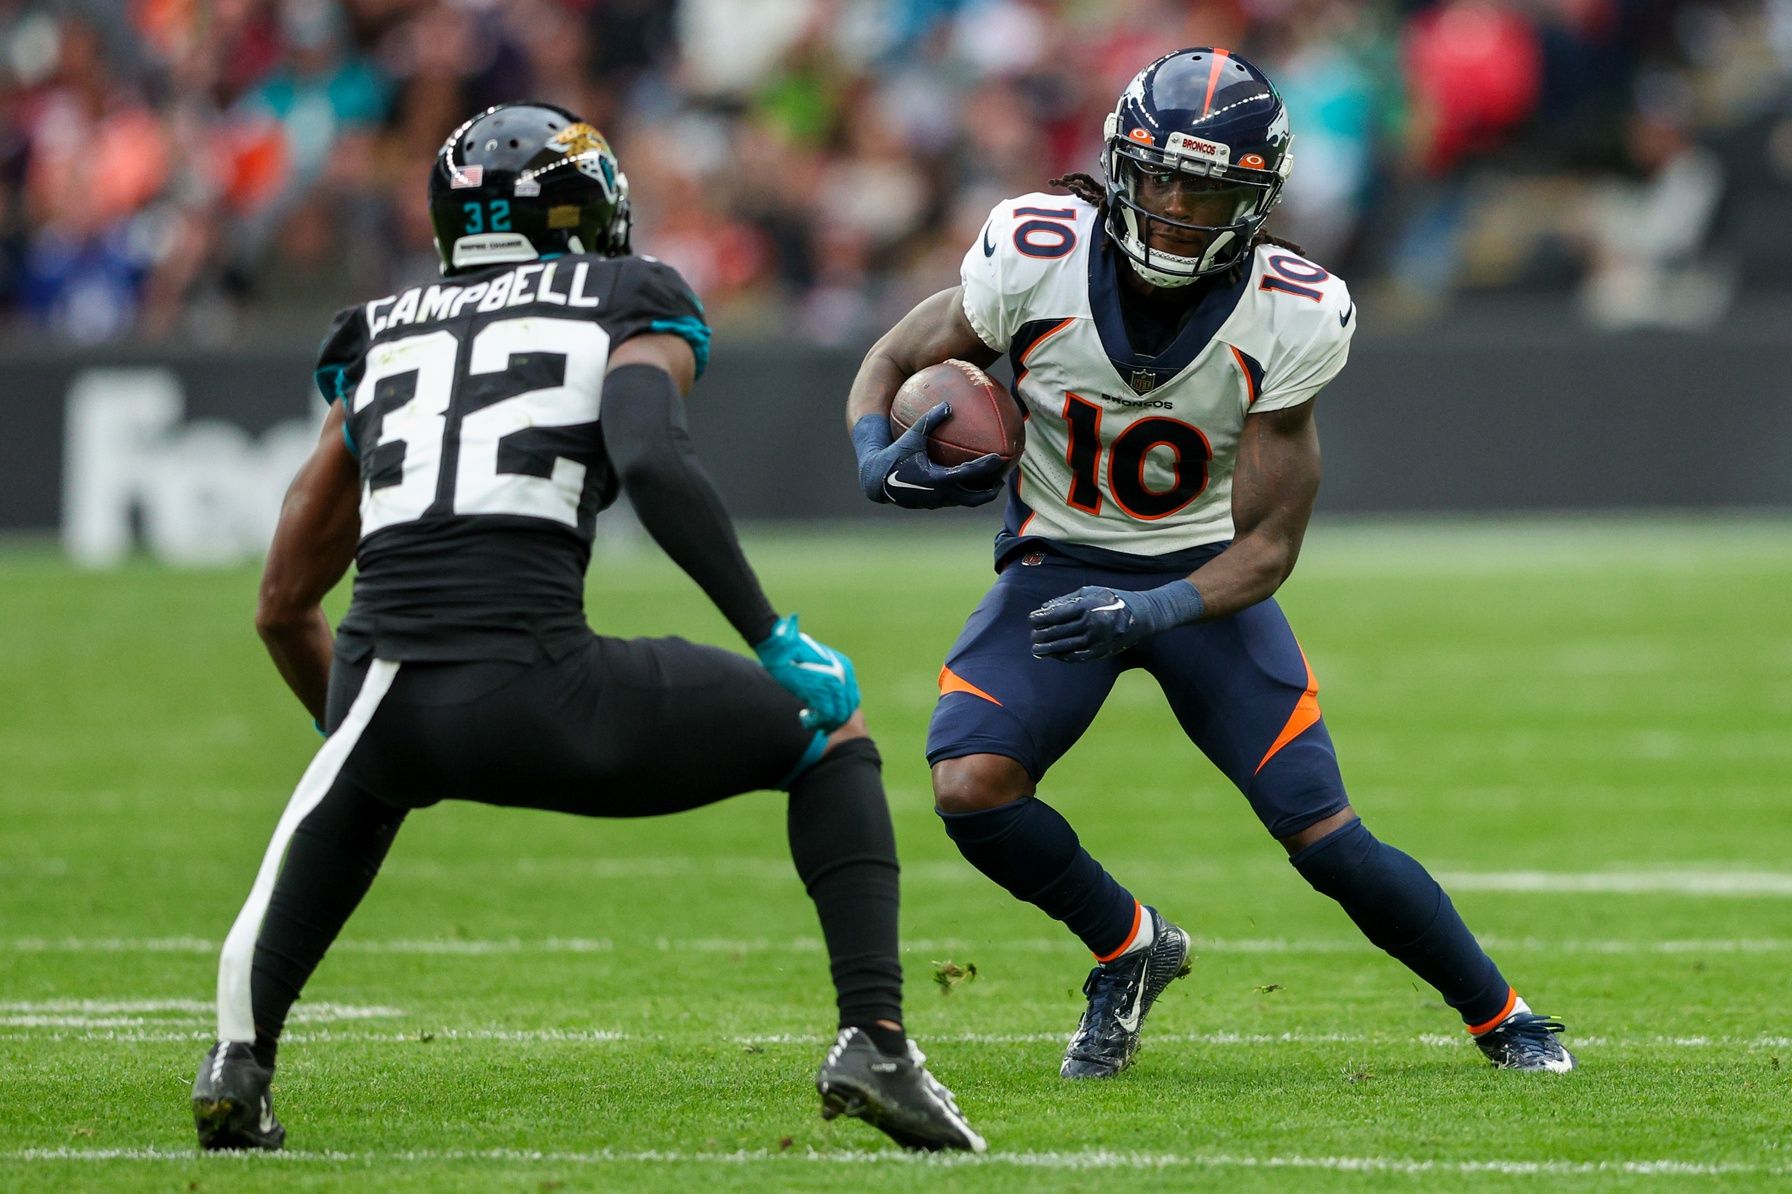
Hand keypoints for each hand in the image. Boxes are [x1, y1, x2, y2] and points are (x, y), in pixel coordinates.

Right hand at [754, 614, 860, 731]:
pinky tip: (803, 719)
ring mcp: (833, 684)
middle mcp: (844, 676)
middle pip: (847, 710)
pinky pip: (824, 716)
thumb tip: (823, 697)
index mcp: (845, 667)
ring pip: (837, 716)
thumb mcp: (818, 663)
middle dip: (833, 722)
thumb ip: (826, 678)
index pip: (852, 699)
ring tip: (809, 723)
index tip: (827, 719)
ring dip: (823, 724)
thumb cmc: (793, 652)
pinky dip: (814, 722)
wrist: (782, 645)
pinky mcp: (820, 691)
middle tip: (818, 726)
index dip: (841, 713)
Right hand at [851, 406, 1005, 508]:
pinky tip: (967, 482)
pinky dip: (964, 493)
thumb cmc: (894, 455)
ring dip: (979, 494)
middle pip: (973, 497)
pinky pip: (954, 499)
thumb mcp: (911, 437)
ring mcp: (936, 502)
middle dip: (990, 490)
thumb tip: (948, 404)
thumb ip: (929, 421)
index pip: (968, 474)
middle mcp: (939, 495)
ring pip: (964, 501)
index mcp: (937, 479)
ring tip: (991, 484)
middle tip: (1002, 479)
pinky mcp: (931, 504)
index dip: (986, 467)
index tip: (1000, 459)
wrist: (876, 481)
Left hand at [1028, 581, 1204, 662]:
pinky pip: (1078, 656)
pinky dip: (1063, 656)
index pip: (1056, 615)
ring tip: (1036, 649)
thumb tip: (1044, 608)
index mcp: (1087, 606)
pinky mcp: (1101, 651)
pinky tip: (1054, 655)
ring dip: (1048, 649)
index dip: (1040, 618)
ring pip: (1065, 647)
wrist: (1141, 615)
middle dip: (1041, 635)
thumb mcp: (1091, 591)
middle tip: (1031, 636)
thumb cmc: (1112, 599)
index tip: (1031, 619)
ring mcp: (1097, 639)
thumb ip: (1066, 599)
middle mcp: (1091, 623)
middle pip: (1058, 632)